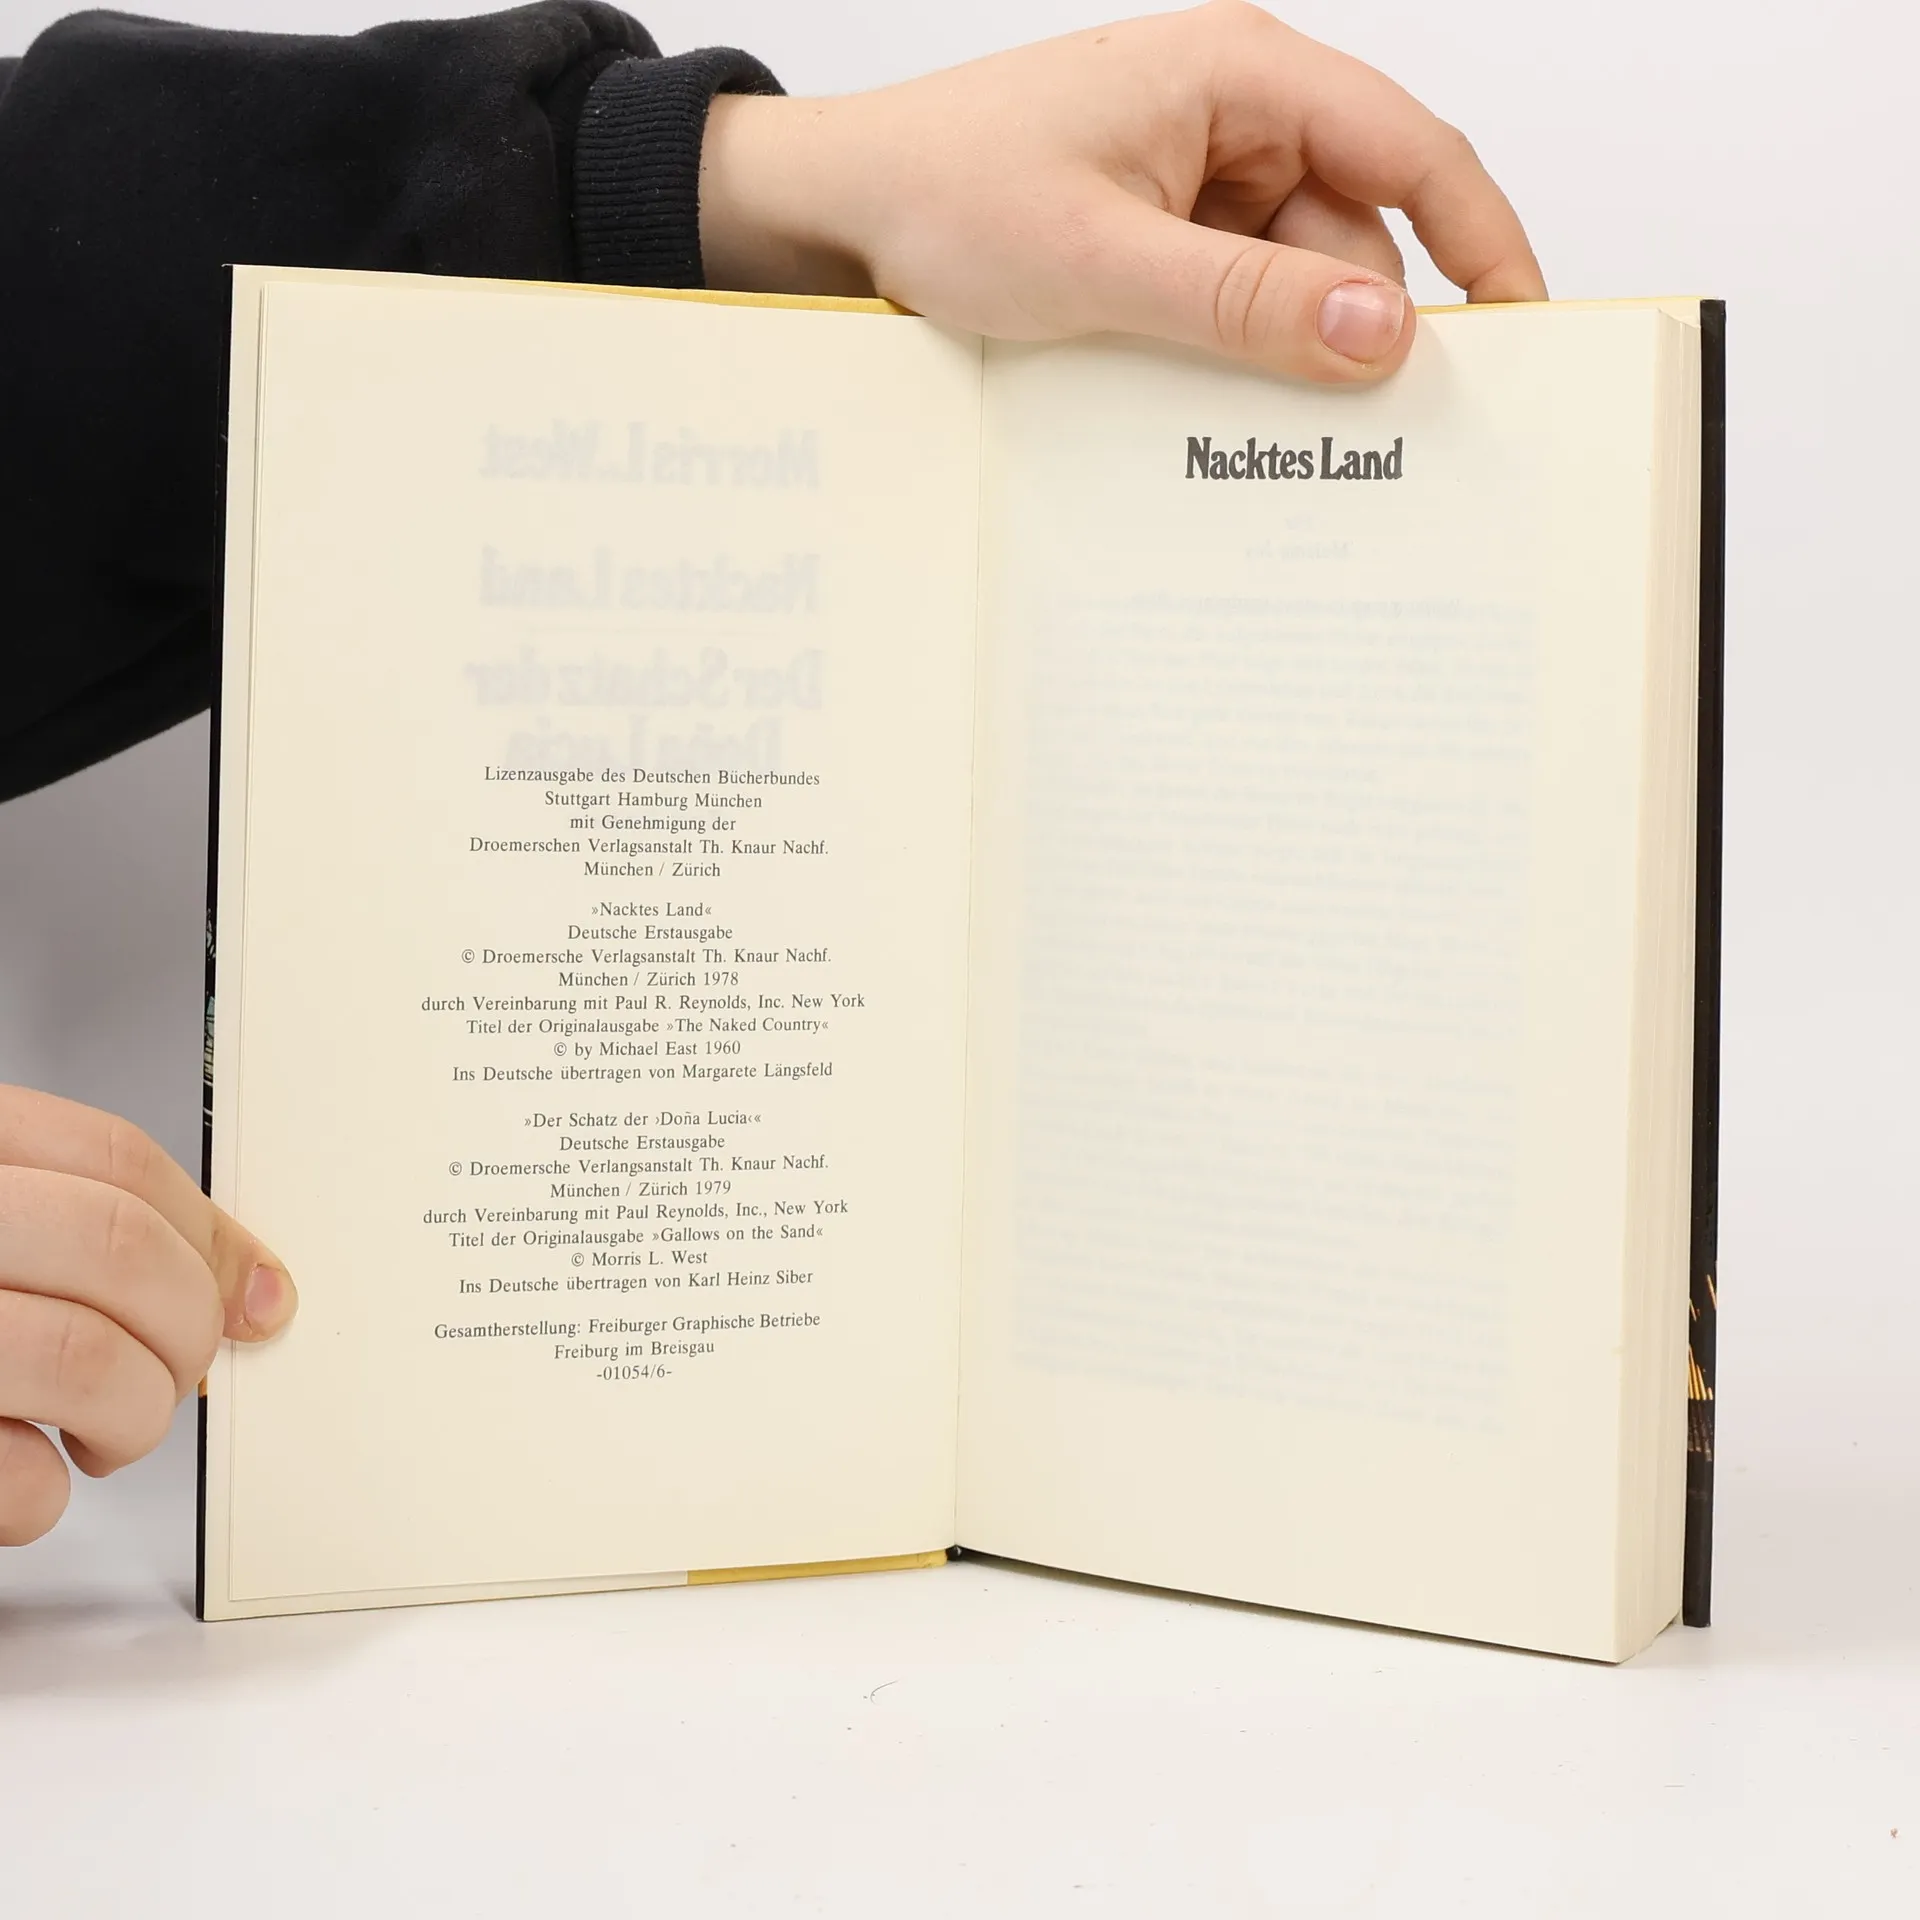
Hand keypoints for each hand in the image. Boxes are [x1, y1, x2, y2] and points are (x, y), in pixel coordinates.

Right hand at [0, 1086, 296, 1544]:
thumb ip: (90, 1232)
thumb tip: (250, 1288)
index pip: (116, 1159)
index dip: (210, 1236)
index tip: (251, 1295)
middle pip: (120, 1253)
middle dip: (183, 1331)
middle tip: (173, 1370)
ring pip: (84, 1360)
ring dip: (133, 1416)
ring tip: (105, 1430)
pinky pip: (13, 1478)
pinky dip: (43, 1496)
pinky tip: (17, 1473)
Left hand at [699, 1, 1544, 384]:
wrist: (835, 210)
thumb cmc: (943, 192)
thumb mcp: (1101, 260)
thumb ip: (1244, 301)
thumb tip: (1380, 334)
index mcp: (1242, 75)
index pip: (1414, 151)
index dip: (1485, 244)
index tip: (1524, 338)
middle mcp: (1234, 116)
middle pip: (1354, 233)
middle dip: (1352, 328)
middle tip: (1351, 435)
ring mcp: (1197, 178)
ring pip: (1293, 280)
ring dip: (1273, 352)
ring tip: (1220, 414)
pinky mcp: (1161, 234)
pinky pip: (1232, 299)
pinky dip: (1227, 352)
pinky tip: (1192, 398)